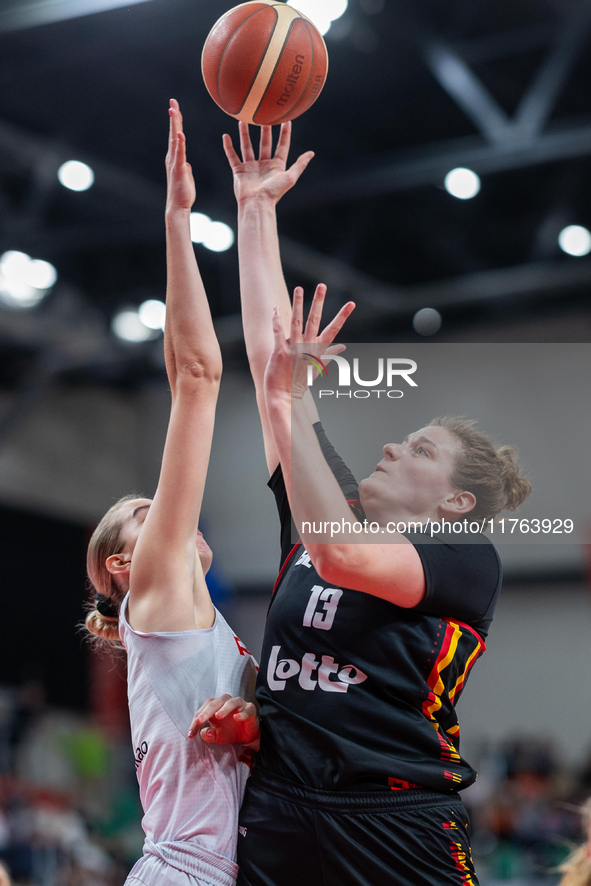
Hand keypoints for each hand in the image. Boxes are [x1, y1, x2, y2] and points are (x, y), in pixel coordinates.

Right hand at [165, 99, 195, 212]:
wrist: (178, 206)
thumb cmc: (183, 192)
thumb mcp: (186, 175)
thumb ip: (185, 166)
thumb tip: (187, 163)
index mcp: (176, 157)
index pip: (176, 135)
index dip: (176, 121)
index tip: (175, 107)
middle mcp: (172, 156)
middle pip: (173, 132)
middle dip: (173, 116)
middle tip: (172, 101)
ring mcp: (174, 162)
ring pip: (174, 139)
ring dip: (174, 125)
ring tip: (173, 111)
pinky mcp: (179, 169)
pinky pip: (180, 154)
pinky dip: (180, 143)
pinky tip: (180, 133)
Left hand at [188, 695, 259, 748]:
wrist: (247, 737)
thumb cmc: (230, 733)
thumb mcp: (216, 737)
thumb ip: (208, 735)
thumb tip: (204, 733)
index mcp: (215, 707)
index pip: (203, 711)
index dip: (195, 722)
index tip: (191, 735)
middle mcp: (226, 703)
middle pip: (215, 703)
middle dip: (206, 712)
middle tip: (199, 721)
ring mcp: (239, 704)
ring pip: (231, 702)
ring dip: (224, 708)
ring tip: (218, 716)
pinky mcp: (250, 709)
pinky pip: (247, 709)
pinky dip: (242, 713)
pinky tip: (236, 718)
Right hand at [223, 121, 313, 205]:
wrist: (256, 203)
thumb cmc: (274, 192)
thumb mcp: (290, 177)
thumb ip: (299, 165)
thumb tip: (311, 153)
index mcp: (277, 166)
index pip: (282, 145)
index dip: (285, 133)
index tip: (286, 119)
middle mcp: (264, 165)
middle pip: (264, 143)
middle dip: (265, 130)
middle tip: (264, 116)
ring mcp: (251, 167)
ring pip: (247, 147)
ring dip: (245, 134)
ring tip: (243, 120)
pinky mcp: (239, 171)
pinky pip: (232, 156)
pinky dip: (228, 147)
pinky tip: (225, 136)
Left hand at [264, 285, 354, 403]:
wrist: (284, 397)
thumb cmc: (299, 381)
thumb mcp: (317, 368)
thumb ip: (329, 355)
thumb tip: (343, 347)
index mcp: (317, 350)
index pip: (333, 330)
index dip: (342, 316)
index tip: (352, 304)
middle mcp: (307, 348)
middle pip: (315, 321)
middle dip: (319, 302)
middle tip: (322, 285)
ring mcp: (294, 350)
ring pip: (296, 322)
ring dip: (298, 304)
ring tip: (299, 288)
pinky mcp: (280, 353)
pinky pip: (279, 333)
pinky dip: (277, 321)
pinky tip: (275, 308)